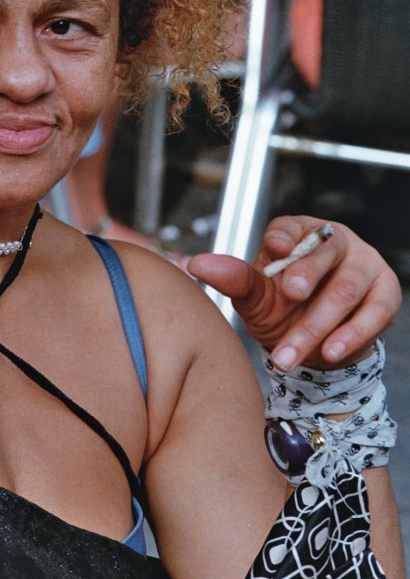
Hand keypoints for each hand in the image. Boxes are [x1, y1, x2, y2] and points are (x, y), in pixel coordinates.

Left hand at [187, 216, 400, 370]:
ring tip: (291, 352)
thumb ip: (232, 279)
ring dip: (318, 324)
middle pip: (325, 251)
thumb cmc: (281, 308)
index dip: (285, 235)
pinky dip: (352, 335)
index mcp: (300, 232)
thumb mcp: (255, 296)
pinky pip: (375, 313)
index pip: (292, 226)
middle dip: (306, 274)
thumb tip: (193, 264)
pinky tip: (330, 352)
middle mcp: (335, 241)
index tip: (274, 246)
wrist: (315, 343)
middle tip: (289, 294)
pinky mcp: (385, 295)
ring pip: (346, 290)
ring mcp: (365, 265)